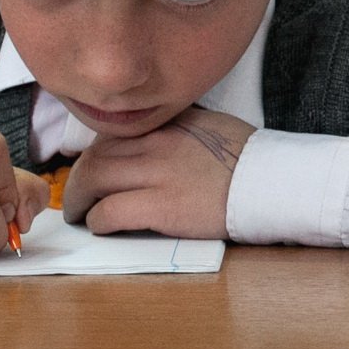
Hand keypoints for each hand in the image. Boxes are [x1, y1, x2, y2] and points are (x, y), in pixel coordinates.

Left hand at [64, 108, 254, 239]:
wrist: (270, 183)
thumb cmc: (249, 158)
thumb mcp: (211, 126)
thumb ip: (179, 126)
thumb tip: (158, 132)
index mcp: (169, 122)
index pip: (115, 131)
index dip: (96, 152)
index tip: (94, 166)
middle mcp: (157, 142)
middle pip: (96, 155)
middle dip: (79, 178)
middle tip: (78, 196)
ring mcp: (157, 173)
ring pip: (93, 180)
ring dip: (80, 199)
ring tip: (82, 214)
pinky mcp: (161, 206)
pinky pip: (110, 211)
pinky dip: (98, 220)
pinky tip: (101, 226)